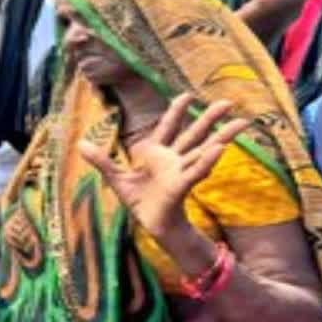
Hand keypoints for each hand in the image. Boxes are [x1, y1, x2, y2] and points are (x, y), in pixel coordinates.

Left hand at [77, 93, 249, 240]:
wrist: (150, 225)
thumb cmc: (139, 202)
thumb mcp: (116, 178)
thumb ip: (102, 160)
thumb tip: (80, 145)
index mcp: (159, 154)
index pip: (169, 127)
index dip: (177, 112)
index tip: (188, 95)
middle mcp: (174, 159)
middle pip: (195, 134)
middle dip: (210, 118)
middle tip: (228, 102)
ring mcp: (181, 170)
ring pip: (205, 149)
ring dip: (222, 136)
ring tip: (240, 123)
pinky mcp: (182, 184)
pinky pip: (196, 170)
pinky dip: (208, 160)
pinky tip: (220, 149)